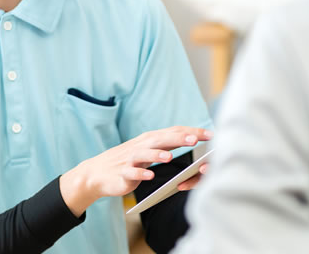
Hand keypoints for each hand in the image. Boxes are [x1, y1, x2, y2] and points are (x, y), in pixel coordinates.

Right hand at [60, 126, 212, 215]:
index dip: (191, 132)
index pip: (173, 132)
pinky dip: (140, 174)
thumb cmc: (128, 161)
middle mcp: (141, 146)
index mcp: (150, 140)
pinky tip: (149, 176)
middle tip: (195, 139)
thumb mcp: (148, 150)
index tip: (210, 134)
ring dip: (157, 155)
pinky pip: (131, 173)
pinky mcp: (122, 173)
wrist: (97, 173)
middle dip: (178, 139)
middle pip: (161, 140)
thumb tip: (191, 137)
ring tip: (170, 157)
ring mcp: (130, 159)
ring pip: (145, 154)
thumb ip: (167, 144)